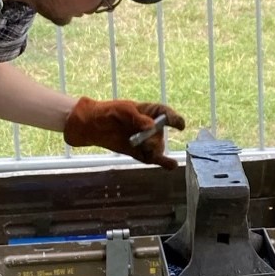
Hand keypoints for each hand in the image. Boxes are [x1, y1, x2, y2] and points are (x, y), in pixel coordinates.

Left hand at [62, 98, 185, 166]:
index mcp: (150, 111)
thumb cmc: (108, 113)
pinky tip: (171, 165)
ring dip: (153, 151)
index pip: (166, 114)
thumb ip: (137, 118)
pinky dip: (164, 163)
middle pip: (161, 135)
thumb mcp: (122, 110)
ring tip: (141, 148)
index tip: (180, 125)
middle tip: (143, 141)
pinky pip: (156, 159)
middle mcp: (152, 127)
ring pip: (158, 149)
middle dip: (154, 140)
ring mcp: (147, 141)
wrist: (94, 126)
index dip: (175, 119)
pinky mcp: (141, 153)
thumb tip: (151, 127)